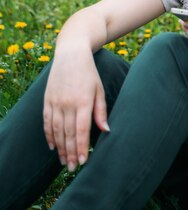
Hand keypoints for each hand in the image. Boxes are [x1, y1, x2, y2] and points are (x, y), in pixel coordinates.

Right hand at [43, 49, 108, 170]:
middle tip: (72, 168)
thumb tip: (106, 131)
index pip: (82, 130)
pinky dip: (49, 135)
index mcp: (83, 101)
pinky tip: (53, 146)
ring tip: (63, 162)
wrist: (71, 54)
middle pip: (68, 133)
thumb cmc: (89, 73)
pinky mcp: (47, 99)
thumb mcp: (99, 90)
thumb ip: (101, 111)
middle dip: (70, 153)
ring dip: (60, 148)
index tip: (83, 162)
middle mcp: (68, 103)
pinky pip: (46, 121)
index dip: (82, 147)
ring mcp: (55, 101)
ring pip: (56, 130)